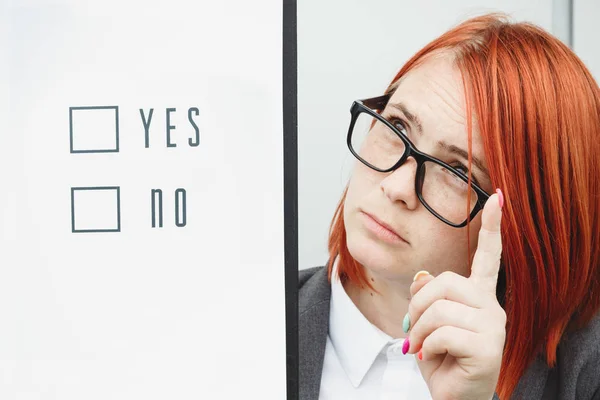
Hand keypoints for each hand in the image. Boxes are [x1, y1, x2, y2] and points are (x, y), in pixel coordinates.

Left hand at [404, 191, 505, 399]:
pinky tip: (433, 357)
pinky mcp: (488, 345)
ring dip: (420, 331)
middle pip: (443, 282)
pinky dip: (428, 346)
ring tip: (424, 348)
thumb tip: (423, 275)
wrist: (452, 396)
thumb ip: (426, 295)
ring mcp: (493, 324)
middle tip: (414, 331)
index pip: (488, 257)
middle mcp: (491, 305)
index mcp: (478, 296)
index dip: (494, 228)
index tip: (500, 198)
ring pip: (439, 308)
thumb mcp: (426, 323)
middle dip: (418, 307)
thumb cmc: (441, 358)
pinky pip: (443, 332)